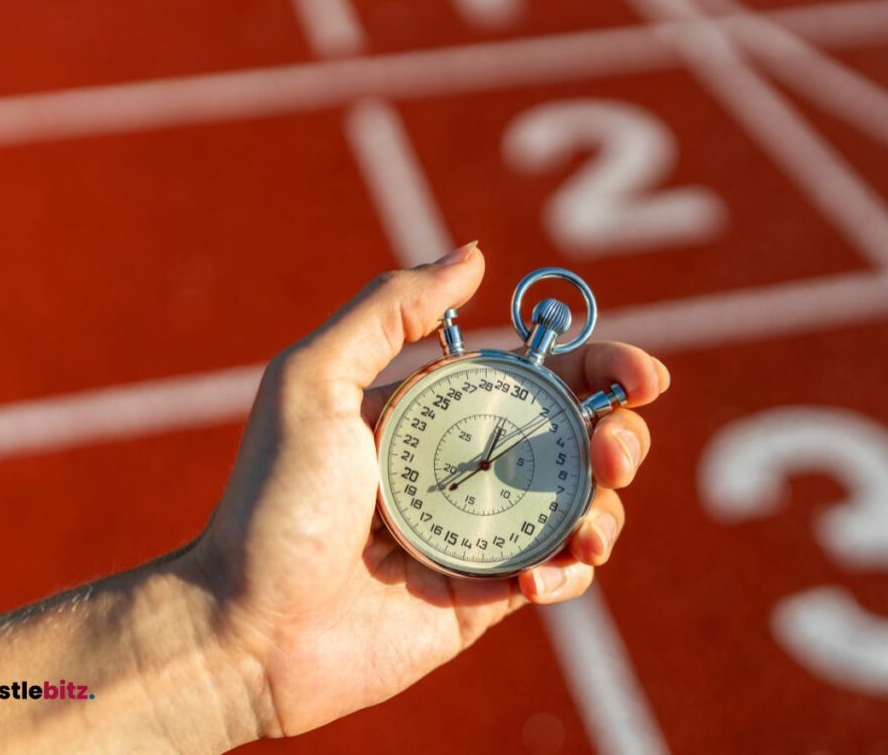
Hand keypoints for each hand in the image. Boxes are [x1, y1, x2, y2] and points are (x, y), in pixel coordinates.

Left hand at [191, 242, 670, 738]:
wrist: (244, 631)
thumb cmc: (271, 502)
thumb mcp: (314, 382)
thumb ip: (391, 311)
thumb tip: (474, 255)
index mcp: (436, 408)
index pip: (538, 373)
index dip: (602, 367)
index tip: (643, 377)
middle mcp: (465, 463)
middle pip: (577, 437)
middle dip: (621, 437)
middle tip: (616, 452)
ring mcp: (478, 531)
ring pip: (582, 508)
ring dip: (607, 512)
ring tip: (588, 533)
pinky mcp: (482, 595)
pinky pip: (555, 576)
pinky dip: (568, 574)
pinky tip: (537, 580)